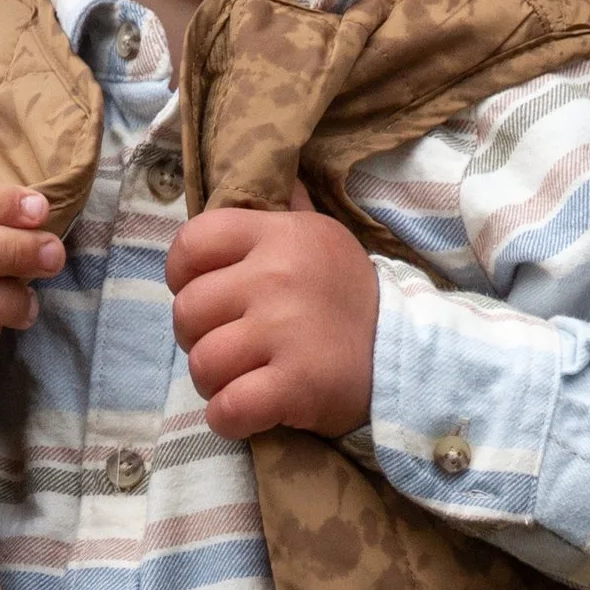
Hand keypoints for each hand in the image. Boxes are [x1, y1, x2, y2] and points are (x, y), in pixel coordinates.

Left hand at [166, 190, 376, 439]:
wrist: (406, 356)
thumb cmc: (346, 298)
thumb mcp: (320, 239)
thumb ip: (284, 211)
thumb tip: (273, 171)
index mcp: (279, 234)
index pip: (191, 244)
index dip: (184, 276)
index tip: (209, 297)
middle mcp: (278, 275)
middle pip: (187, 311)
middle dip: (198, 337)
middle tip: (232, 346)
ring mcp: (285, 329)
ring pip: (202, 363)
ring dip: (214, 382)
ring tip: (244, 378)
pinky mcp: (296, 383)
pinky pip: (227, 408)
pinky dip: (229, 418)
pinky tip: (250, 413)